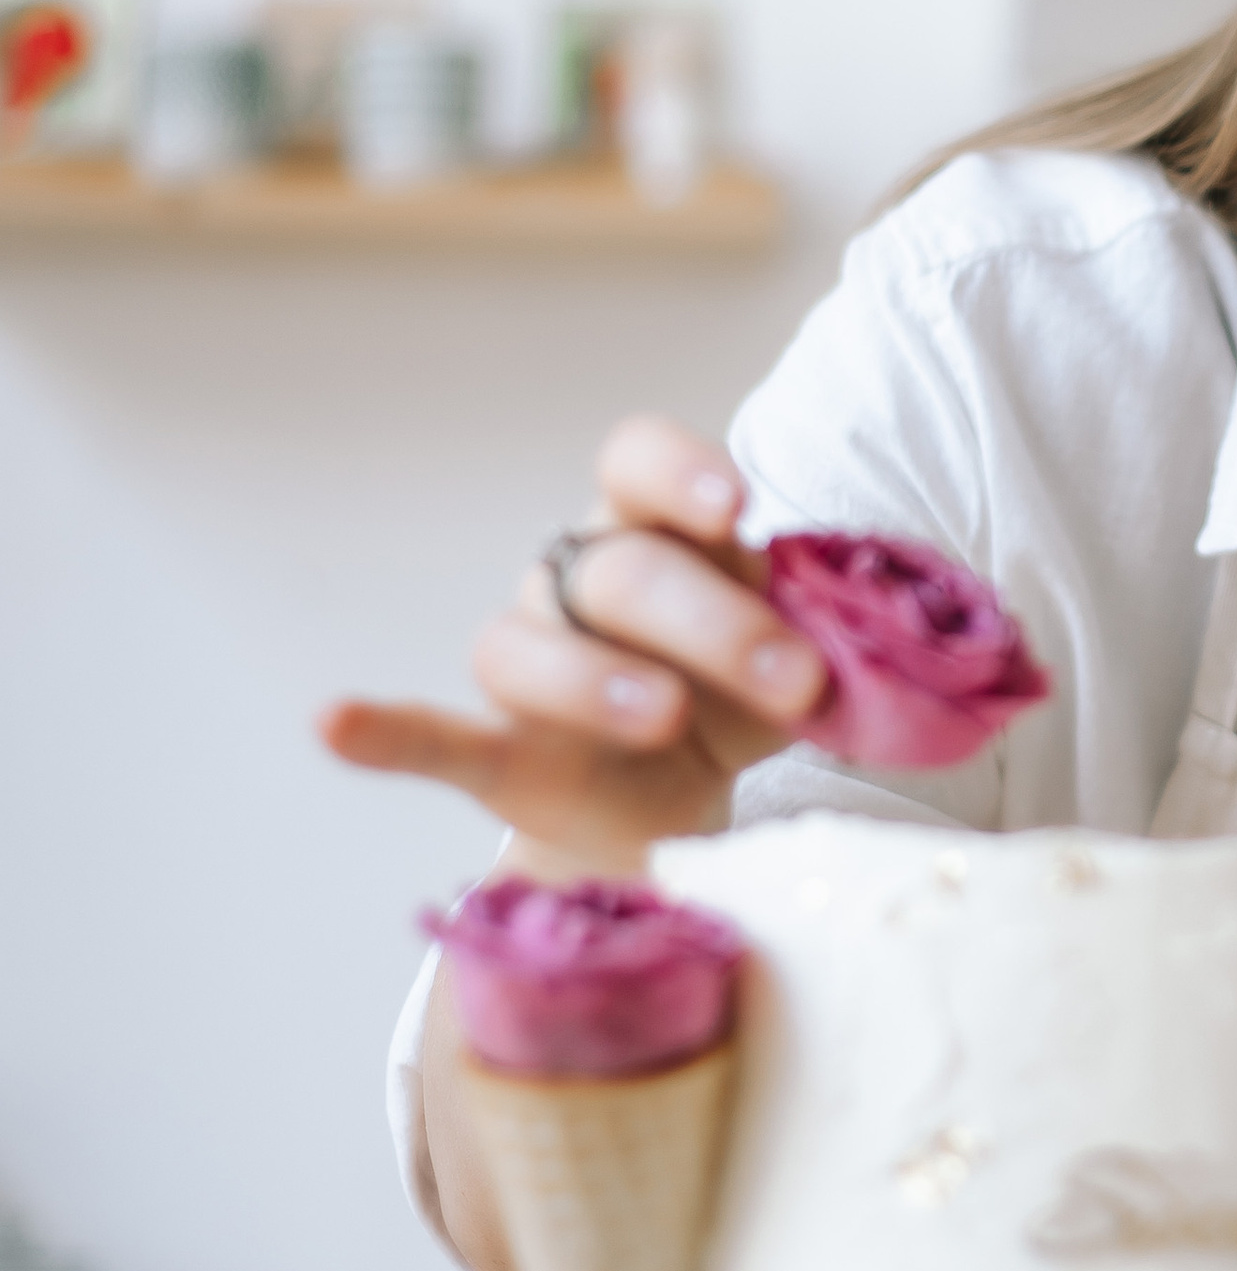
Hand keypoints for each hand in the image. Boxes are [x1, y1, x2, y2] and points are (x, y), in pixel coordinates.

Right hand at [318, 415, 829, 872]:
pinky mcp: (497, 754)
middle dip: (714, 622)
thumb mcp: (796, 653)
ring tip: (662, 717)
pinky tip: (333, 722)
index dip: (680, 472)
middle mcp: (578, 582)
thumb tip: (870, 645)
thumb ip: (817, 631)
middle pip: (621, 570)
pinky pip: (429, 735)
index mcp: (653, 531)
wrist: (683, 808)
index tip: (739, 508)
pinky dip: (384, 732)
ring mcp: (530, 665)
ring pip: (528, 645)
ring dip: (597, 678)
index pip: (639, 463)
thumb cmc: (742, 696)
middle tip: (798, 681)